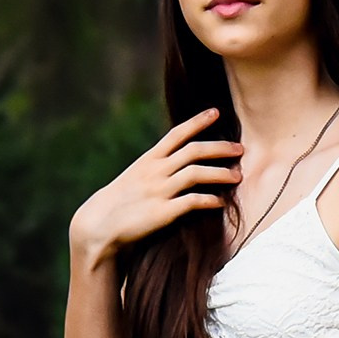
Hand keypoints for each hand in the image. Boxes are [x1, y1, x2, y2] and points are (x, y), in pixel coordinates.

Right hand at [70, 106, 242, 258]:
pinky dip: (209, 200)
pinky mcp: (163, 212)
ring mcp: (159, 190)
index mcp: (148, 160)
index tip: (216, 112)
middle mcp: (155, 171)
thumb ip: (155, 169)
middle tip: (240, 149)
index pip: (176, 134)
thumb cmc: (119, 202)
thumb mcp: (135, 177)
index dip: (198, 121)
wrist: (99, 225)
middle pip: (194, 151)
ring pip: (196, 173)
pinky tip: (220, 203)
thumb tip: (175, 163)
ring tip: (237, 176)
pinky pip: (192, 202)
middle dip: (220, 148)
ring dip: (220, 173)